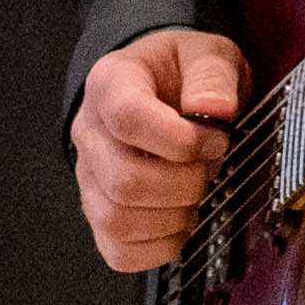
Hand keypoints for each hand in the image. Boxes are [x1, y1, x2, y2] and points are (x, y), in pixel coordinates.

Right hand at [73, 28, 241, 273]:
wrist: (165, 90)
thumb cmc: (183, 73)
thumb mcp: (207, 54)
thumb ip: (213, 75)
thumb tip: (216, 110)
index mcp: (110, 83)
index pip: (127, 119)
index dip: (180, 140)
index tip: (215, 139)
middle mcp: (89, 132)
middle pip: (123, 180)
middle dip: (183, 185)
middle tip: (207, 168)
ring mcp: (89, 176)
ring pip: (117, 220)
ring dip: (172, 217)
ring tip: (194, 194)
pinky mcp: (99, 211)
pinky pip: (118, 250)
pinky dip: (158, 248)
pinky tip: (179, 221)